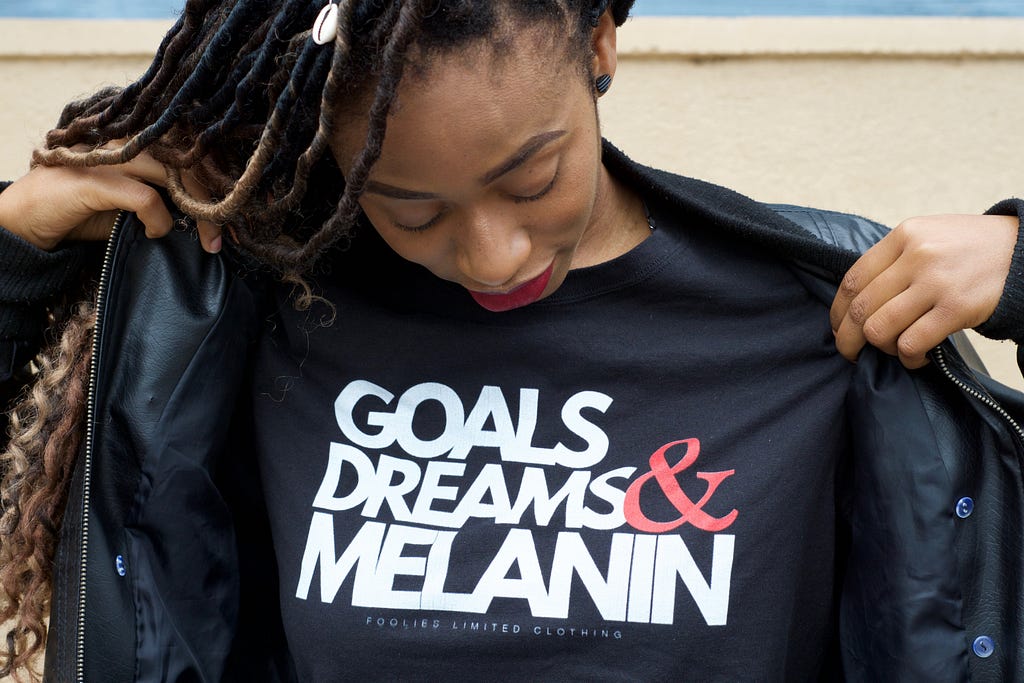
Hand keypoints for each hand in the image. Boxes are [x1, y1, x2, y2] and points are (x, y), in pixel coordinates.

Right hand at [0, 147, 221, 252]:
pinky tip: (157, 234)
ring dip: (199, 209)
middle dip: (216, 197)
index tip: (238, 214)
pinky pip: (143, 196)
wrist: (26, 221)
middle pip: (187, 158)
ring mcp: (107, 158)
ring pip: (172, 172)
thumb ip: (166, 199)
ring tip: (209, 241)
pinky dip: (159, 218)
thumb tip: (209, 215)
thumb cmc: (82, 213)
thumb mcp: (132, 205)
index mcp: (137, 143)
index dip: (218, 178)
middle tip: (230, 234)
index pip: (188, 149)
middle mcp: (124, 143)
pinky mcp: (92, 181)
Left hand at [830, 214, 1018, 367]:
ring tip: (894, 350)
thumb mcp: (928, 237)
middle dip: (848, 338)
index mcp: (903, 236)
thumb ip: (893, 260)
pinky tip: (916, 357)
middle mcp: (916, 256)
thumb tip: (855, 299)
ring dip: (881, 349)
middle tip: (851, 352)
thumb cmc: (970, 249)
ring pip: (879, 329)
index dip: (837, 311)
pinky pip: (912, 343)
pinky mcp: (957, 308)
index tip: (838, 327)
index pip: (852, 280)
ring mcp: (936, 282)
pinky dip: (908, 357)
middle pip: (860, 308)